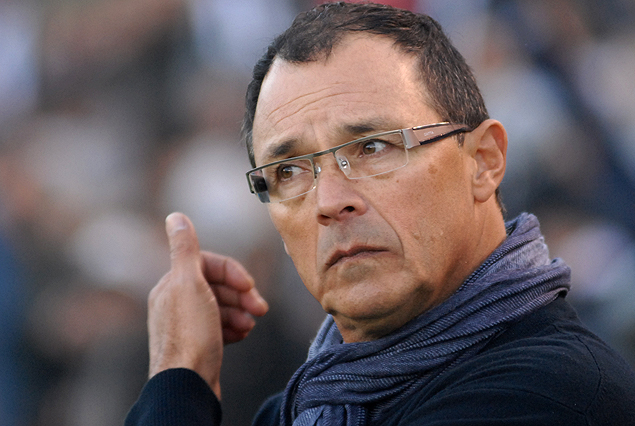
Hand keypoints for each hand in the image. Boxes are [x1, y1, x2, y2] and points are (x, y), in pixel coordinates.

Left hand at [147, 212, 267, 398]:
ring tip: (250, 325)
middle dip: (241, 295)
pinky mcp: (198, 346)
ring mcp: (187, 326)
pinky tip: (241, 335)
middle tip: (260, 308)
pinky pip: (220, 328)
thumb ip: (185, 249)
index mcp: (171, 286)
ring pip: (221, 308)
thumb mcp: (189, 284)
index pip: (208, 265)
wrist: (188, 386)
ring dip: (240, 312)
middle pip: (216, 286)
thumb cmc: (190, 336)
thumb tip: (174, 216)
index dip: (232, 272)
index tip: (250, 285)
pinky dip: (233, 328)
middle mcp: (175, 303)